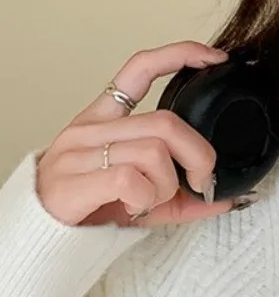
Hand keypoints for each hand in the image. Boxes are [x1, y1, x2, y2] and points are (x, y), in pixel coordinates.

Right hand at [36, 41, 239, 227]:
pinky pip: (130, 179)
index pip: (140, 68)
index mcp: (104, 118)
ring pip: (153, 152)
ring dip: (167, 185)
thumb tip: (227, 197)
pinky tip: (135, 208)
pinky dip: (146, 197)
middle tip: (203, 179)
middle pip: (165, 122)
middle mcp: (89, 128)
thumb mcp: (138, 194)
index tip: (214, 57)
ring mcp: (78, 153)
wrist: (32, 241)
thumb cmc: (85, 209)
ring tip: (152, 201)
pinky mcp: (72, 182)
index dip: (179, 55)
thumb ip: (179, 193)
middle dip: (198, 153)